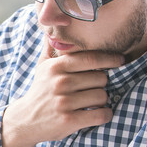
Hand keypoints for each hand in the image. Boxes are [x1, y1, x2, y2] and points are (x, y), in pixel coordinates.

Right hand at [1, 40, 123, 146]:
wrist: (25, 120)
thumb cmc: (40, 91)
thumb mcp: (42, 67)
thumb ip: (51, 48)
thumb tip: (53, 26)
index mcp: (56, 67)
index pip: (90, 58)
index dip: (109, 58)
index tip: (120, 60)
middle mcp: (60, 83)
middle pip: (101, 78)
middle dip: (101, 84)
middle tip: (92, 89)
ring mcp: (64, 102)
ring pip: (102, 96)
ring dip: (102, 101)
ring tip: (91, 102)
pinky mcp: (69, 120)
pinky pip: (100, 115)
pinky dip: (104, 115)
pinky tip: (99, 114)